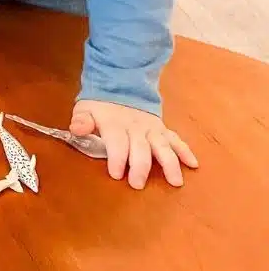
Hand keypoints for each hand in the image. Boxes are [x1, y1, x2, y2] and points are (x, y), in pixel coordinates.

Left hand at [72, 100, 197, 188]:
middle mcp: (136, 128)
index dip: (117, 158)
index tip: (116, 174)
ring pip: (163, 146)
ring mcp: (152, 129)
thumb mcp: (85, 109)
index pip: (117, 143)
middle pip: (141, 148)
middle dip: (140, 166)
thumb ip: (82, 120)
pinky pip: (176, 140)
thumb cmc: (100, 106)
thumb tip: (76, 128)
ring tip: (175, 181)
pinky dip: (185, 151)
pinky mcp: (162, 130)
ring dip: (170, 163)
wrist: (120, 86)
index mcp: (115, 125)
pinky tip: (193, 164)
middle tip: (138, 184)